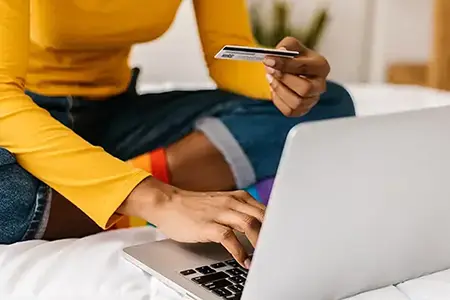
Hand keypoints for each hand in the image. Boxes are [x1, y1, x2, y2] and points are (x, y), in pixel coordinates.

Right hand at [119, 177, 265, 268]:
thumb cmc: (195, 207)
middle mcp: (232, 202)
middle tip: (278, 252)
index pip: (267, 210)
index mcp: (239, 197)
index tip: (285, 241)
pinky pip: (229, 237)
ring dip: (259, 244)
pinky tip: (243, 261)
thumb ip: (241, 212)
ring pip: (250, 225)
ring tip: (264, 259)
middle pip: (263, 216)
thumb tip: (262, 228)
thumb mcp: (223, 204)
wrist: (168, 203)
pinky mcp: (207, 224)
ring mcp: (220, 212)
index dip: (278, 226)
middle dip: (273, 235)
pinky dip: (239, 251)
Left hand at [264, 37, 329, 116]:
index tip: (268, 60)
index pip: (304, 68)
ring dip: (279, 90)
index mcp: (321, 66)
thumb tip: (280, 52)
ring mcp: (312, 100)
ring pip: (296, 102)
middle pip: (304, 89)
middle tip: (269, 70)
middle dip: (283, 80)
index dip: (284, 64)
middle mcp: (320, 85)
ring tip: (270, 78)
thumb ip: (286, 45)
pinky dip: (278, 100)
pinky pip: (289, 111)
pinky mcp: (302, 110)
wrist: (294, 71)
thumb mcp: (292, 46)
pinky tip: (275, 89)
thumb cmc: (295, 58)